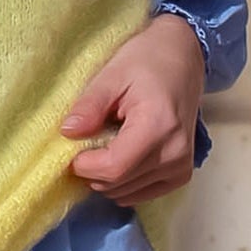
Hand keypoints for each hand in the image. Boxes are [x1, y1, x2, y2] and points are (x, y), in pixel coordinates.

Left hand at [58, 13, 205, 206]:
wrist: (184, 57)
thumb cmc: (147, 60)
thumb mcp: (112, 74)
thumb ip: (90, 106)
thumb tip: (67, 133)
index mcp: (159, 125)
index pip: (114, 167)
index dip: (84, 165)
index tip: (72, 149)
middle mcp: (175, 152)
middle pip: (118, 184)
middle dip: (92, 170)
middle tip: (86, 143)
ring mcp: (181, 166)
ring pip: (126, 193)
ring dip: (106, 177)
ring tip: (107, 143)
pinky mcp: (181, 174)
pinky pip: (140, 194)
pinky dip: (123, 182)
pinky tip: (121, 156)